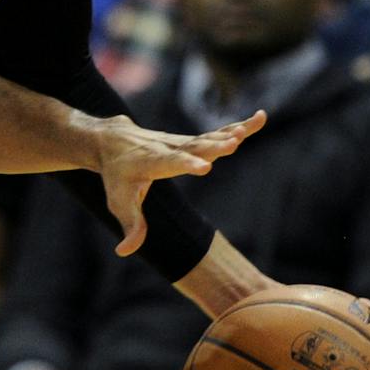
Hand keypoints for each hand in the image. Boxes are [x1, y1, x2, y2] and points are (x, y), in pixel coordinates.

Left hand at [95, 110, 265, 256]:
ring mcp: (181, 142)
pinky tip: (259, 117)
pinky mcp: (191, 140)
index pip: (169, 164)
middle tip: (234, 142)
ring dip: (231, 133)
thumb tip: (124, 251)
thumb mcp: (118, 201)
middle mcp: (167, 148)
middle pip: (193, 147)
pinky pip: (217, 133)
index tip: (203, 167)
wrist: (110, 141)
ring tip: (252, 126)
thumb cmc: (116, 175)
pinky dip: (239, 127)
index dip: (186, 165)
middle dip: (213, 147)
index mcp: (150, 162)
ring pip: (209, 137)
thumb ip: (129, 225)